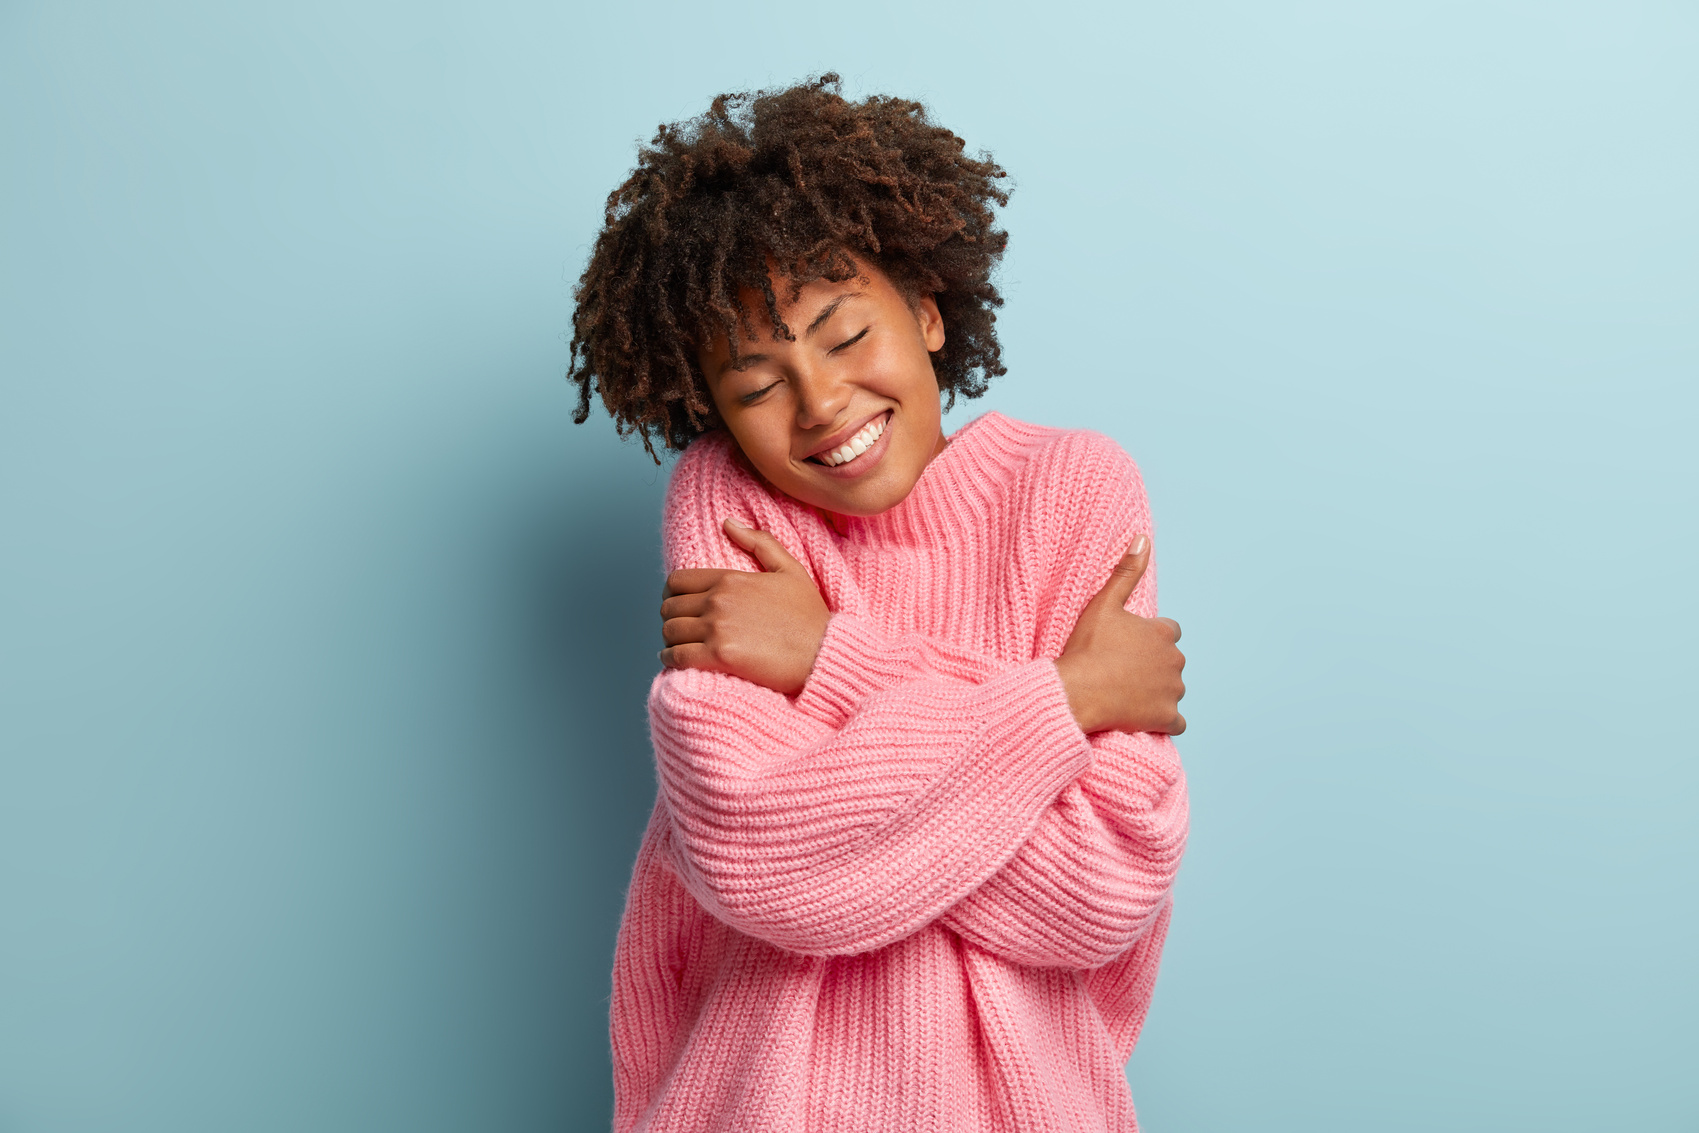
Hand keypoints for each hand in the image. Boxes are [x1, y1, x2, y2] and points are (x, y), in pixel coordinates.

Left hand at [658, 518, 831, 694]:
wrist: (824, 653)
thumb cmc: (810, 616)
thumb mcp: (790, 570)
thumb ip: (759, 542)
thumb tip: (728, 523)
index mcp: (730, 579)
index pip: (677, 581)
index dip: (672, 595)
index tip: (679, 606)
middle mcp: (718, 601)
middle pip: (669, 608)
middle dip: (672, 618)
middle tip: (682, 629)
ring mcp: (717, 628)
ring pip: (669, 632)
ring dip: (671, 640)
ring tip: (681, 646)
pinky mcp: (718, 656)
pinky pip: (677, 656)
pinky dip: (670, 660)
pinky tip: (677, 662)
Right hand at [1052, 536, 1186, 735]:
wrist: (1077, 692)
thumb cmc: (1087, 649)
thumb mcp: (1103, 604)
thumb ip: (1127, 572)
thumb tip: (1143, 538)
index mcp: (1163, 633)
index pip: (1169, 632)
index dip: (1149, 639)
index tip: (1127, 646)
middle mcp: (1175, 661)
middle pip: (1171, 662)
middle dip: (1154, 666)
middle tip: (1122, 671)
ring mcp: (1173, 691)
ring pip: (1173, 690)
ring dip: (1158, 692)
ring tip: (1126, 694)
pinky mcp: (1167, 718)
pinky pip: (1176, 722)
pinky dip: (1164, 721)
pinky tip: (1144, 718)